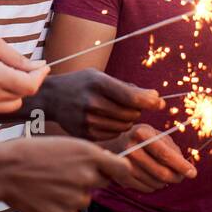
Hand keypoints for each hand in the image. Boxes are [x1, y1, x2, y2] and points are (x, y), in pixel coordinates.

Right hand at [0, 35, 48, 114]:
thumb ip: (16, 57)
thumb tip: (37, 66)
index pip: (30, 85)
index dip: (40, 76)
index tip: (43, 66)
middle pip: (24, 94)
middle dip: (28, 79)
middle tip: (22, 65)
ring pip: (14, 103)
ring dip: (16, 90)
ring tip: (4, 73)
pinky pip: (0, 107)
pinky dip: (4, 96)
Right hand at [0, 137, 131, 211]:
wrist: (4, 170)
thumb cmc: (33, 152)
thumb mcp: (65, 144)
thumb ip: (90, 156)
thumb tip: (114, 165)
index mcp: (88, 154)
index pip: (123, 169)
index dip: (119, 171)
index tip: (114, 174)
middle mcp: (86, 176)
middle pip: (101, 183)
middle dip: (88, 180)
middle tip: (62, 175)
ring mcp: (75, 198)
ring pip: (85, 201)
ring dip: (72, 197)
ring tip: (48, 186)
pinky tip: (49, 202)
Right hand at [36, 70, 164, 138]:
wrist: (52, 97)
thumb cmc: (82, 84)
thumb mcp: (100, 77)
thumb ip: (128, 88)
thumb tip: (157, 100)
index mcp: (97, 83)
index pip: (131, 97)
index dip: (149, 101)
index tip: (160, 103)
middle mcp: (92, 102)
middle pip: (131, 114)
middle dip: (136, 110)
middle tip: (128, 104)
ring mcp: (88, 120)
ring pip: (124, 126)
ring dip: (126, 120)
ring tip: (113, 110)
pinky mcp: (86, 134)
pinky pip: (113, 134)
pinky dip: (115, 128)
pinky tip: (105, 119)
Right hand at [105, 124, 195, 191]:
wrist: (112, 144)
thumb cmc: (140, 138)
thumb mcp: (155, 134)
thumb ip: (171, 148)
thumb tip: (185, 167)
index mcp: (141, 133)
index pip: (165, 154)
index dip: (181, 165)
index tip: (193, 173)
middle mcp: (130, 149)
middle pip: (161, 172)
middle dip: (176, 176)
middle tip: (182, 176)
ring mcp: (124, 165)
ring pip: (155, 183)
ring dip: (166, 181)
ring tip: (166, 173)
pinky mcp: (121, 178)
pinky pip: (147, 188)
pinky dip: (155, 185)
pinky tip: (154, 177)